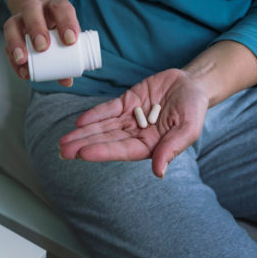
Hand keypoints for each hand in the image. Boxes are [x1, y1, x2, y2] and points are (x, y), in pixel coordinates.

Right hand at [4, 0, 80, 87]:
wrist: (42, 18)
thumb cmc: (59, 28)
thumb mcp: (67, 36)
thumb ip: (69, 56)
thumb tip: (67, 80)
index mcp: (55, 4)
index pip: (61, 7)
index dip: (66, 22)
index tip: (70, 40)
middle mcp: (36, 7)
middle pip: (31, 9)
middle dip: (36, 28)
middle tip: (43, 48)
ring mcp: (20, 19)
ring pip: (12, 23)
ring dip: (16, 42)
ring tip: (23, 59)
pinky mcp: (11, 33)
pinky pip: (7, 43)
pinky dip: (12, 58)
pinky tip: (22, 70)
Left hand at [58, 68, 209, 177]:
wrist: (193, 84)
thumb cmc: (194, 109)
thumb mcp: (189, 128)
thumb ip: (172, 148)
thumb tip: (158, 172)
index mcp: (151, 145)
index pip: (122, 151)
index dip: (102, 152)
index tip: (83, 153)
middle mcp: (137, 134)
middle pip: (107, 141)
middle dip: (84, 145)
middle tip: (62, 151)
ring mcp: (130, 118)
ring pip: (103, 127)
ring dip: (83, 133)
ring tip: (63, 141)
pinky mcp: (127, 102)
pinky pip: (108, 109)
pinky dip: (94, 115)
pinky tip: (79, 122)